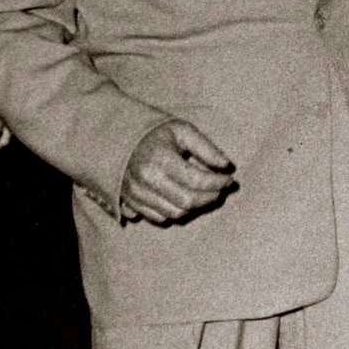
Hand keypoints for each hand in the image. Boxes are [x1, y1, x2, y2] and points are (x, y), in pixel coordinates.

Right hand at [120, 119, 236, 224]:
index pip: (197, 181)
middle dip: (210, 197)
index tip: (230, 179)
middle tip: (220, 188)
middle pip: (188, 202)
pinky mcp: (130, 202)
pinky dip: (176, 211)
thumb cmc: (156, 132)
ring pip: (175, 213)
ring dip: (195, 207)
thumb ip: (206, 148)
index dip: (219, 182)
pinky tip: (183, 197)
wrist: (118, 137)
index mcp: (160, 159)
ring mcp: (136, 194)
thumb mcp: (182, 130)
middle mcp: (146, 180)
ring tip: (203, 192)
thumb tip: (227, 165)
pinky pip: (159, 218)